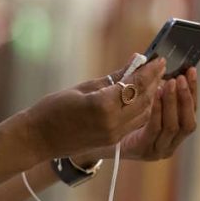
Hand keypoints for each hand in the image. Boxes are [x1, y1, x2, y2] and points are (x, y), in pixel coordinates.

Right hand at [30, 57, 164, 158]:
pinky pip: (135, 122)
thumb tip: (133, 62)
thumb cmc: (53, 109)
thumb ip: (113, 78)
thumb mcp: (83, 87)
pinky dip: (143, 108)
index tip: (159, 59)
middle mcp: (112, 122)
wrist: (38, 139)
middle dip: (154, 82)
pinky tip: (143, 97)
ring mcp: (114, 134)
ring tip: (155, 80)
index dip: (150, 71)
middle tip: (161, 66)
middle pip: (144, 99)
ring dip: (151, 96)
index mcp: (102, 105)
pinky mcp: (112, 141)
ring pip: (143, 113)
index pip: (135, 85)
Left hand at [117, 67, 197, 161]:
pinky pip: (154, 129)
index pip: (191, 111)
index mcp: (175, 132)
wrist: (97, 140)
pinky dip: (157, 111)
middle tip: (180, 78)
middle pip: (188, 121)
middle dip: (185, 97)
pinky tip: (155, 94)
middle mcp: (171, 143)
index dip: (193, 91)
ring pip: (173, 126)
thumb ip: (149, 84)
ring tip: (169, 83)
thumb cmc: (120, 118)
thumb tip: (158, 59)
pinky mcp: (143, 149)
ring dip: (172, 102)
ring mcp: (159, 149)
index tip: (191, 71)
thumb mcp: (138, 99)